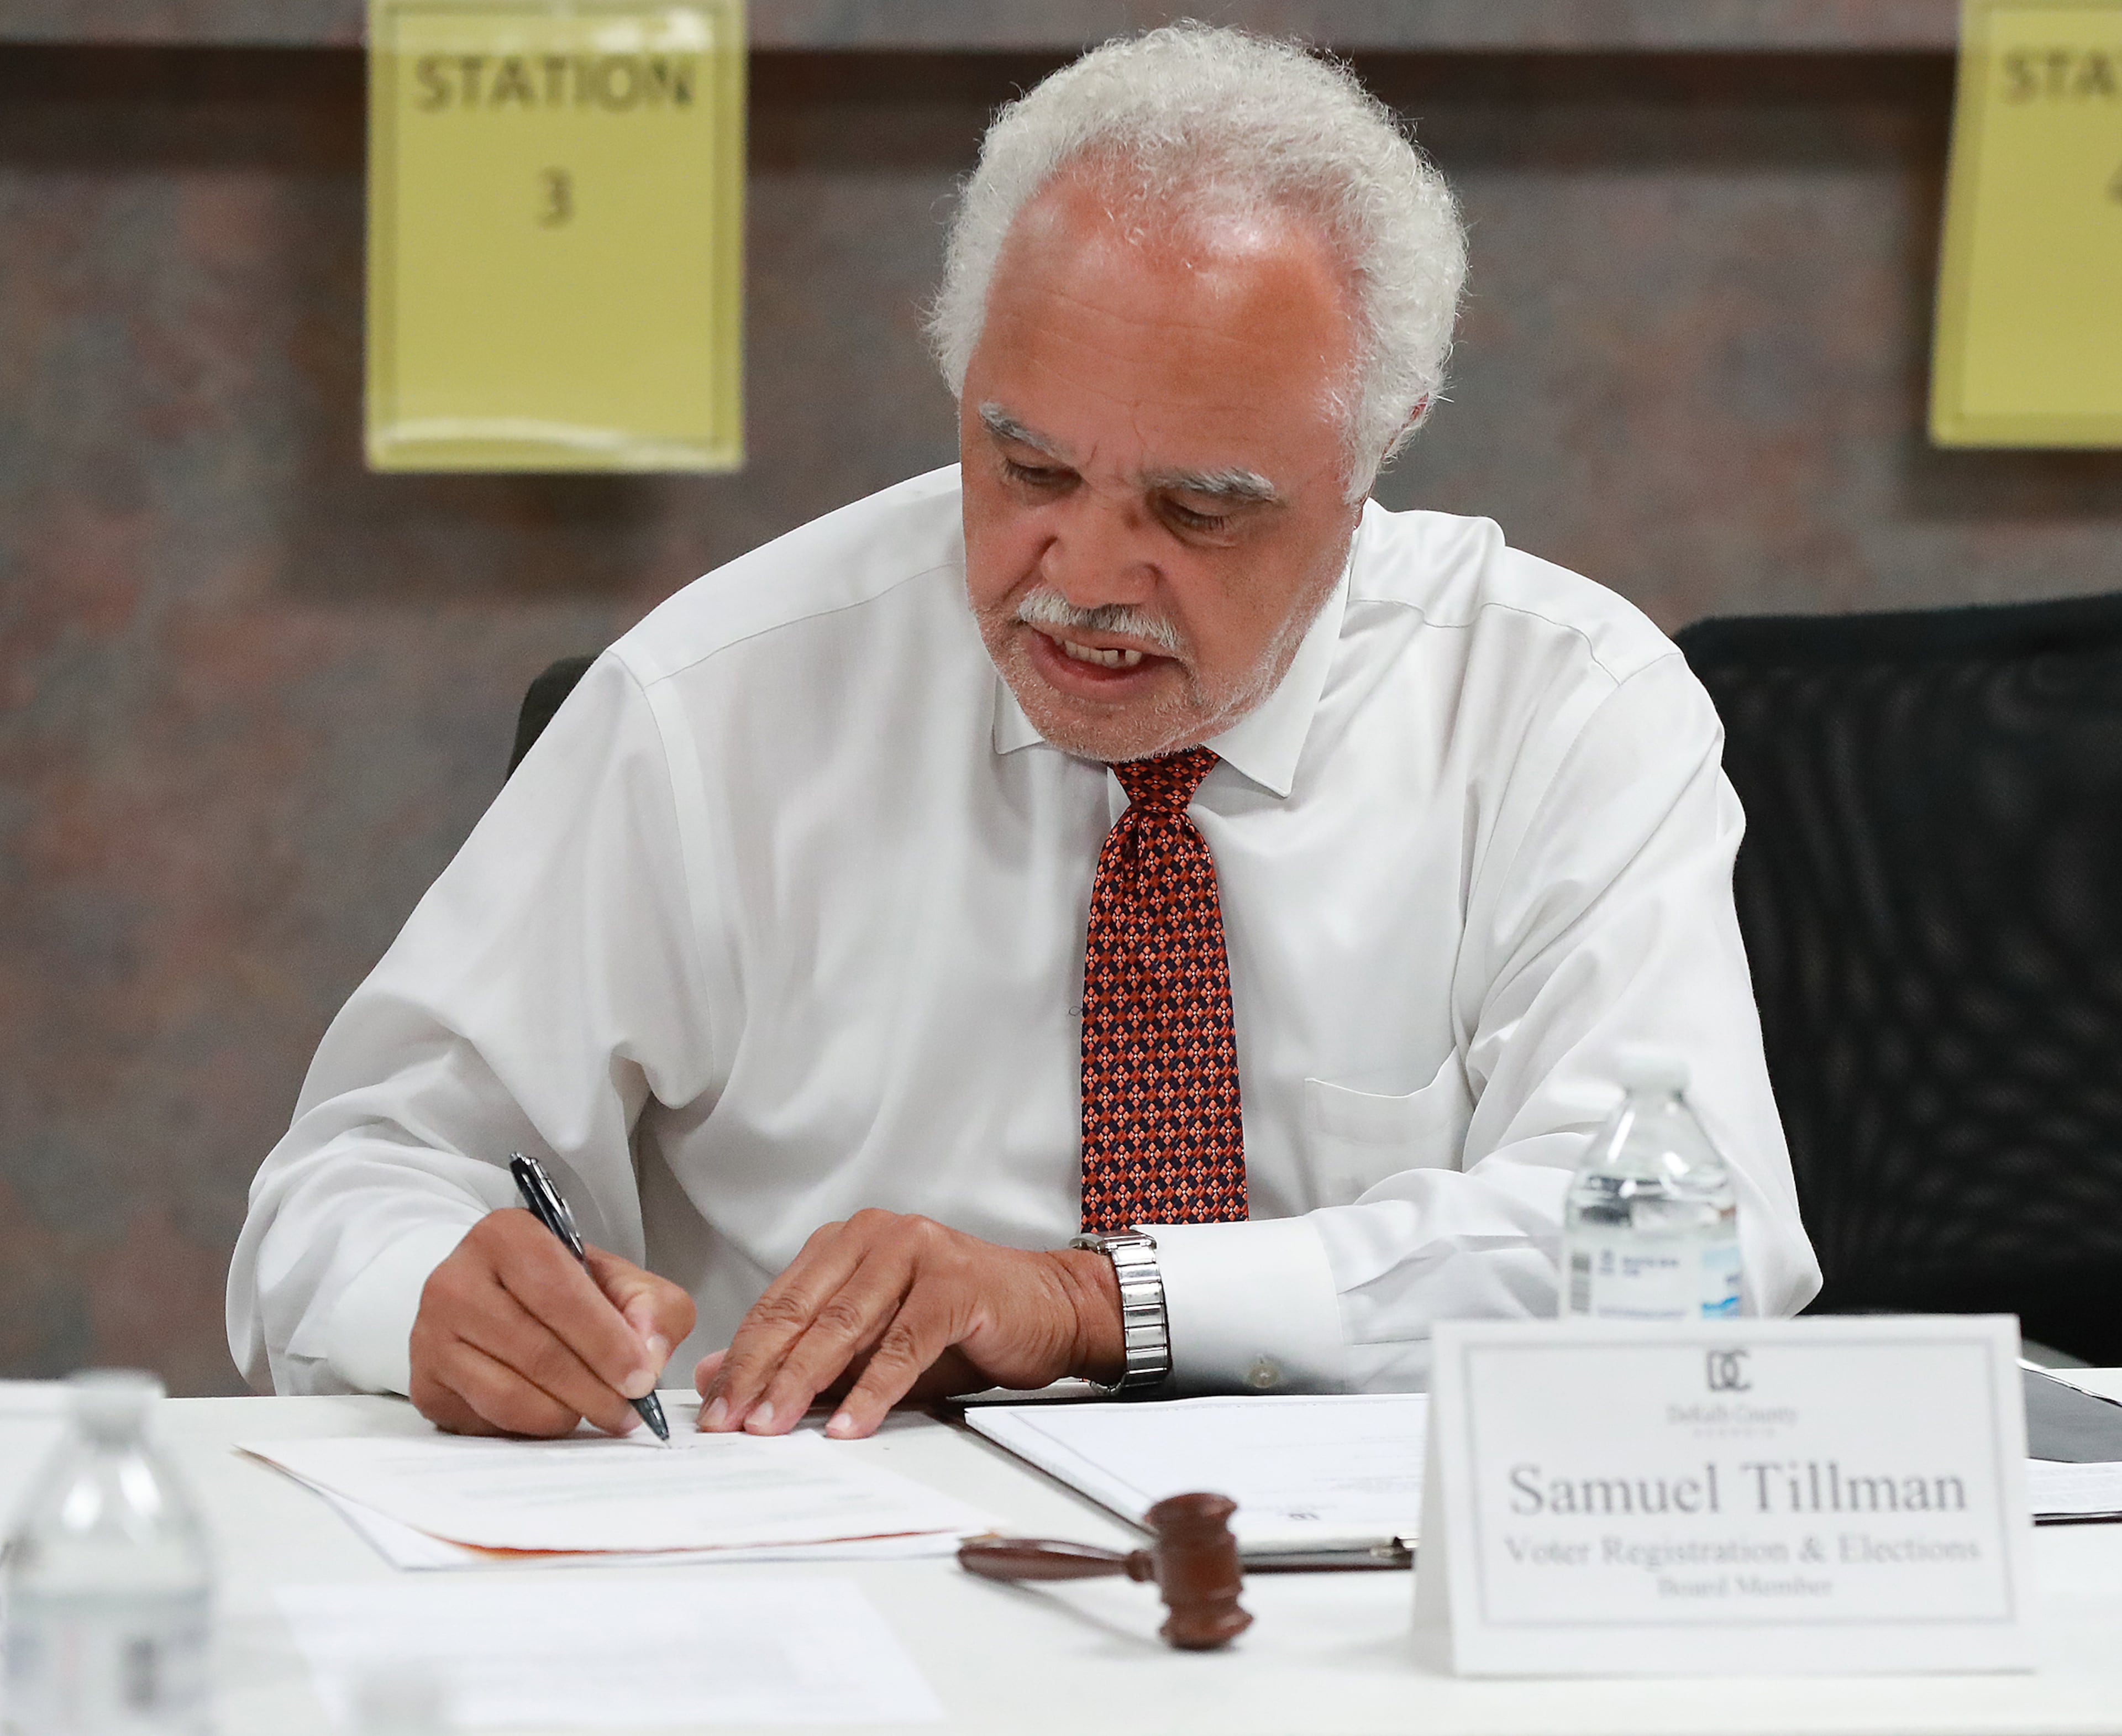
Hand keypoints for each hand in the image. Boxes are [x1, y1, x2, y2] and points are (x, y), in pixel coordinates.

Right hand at [409, 1208, 696, 1437]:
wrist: (498, 1297)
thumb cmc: (563, 1287)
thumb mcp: (619, 1280)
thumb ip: (650, 1307)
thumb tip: (648, 1357)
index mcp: (507, 1235)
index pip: (560, 1296)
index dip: (606, 1343)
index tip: (641, 1379)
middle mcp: (455, 1279)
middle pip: (536, 1352)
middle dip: (594, 1391)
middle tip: (627, 1412)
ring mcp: (430, 1334)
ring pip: (508, 1396)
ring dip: (564, 1415)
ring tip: (596, 1412)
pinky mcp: (424, 1383)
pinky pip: (486, 1421)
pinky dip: (530, 1427)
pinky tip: (553, 1411)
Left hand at [693, 1210, 1122, 1439]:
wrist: (1050, 1309)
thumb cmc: (961, 1327)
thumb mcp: (870, 1345)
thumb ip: (804, 1356)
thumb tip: (720, 1375)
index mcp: (846, 1243)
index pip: (778, 1303)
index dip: (741, 1358)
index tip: (714, 1410)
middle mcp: (876, 1236)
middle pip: (801, 1312)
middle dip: (760, 1374)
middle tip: (731, 1425)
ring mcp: (916, 1251)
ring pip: (844, 1325)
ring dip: (802, 1382)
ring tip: (773, 1428)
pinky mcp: (954, 1282)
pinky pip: (902, 1344)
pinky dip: (872, 1390)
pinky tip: (848, 1426)